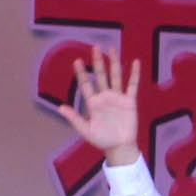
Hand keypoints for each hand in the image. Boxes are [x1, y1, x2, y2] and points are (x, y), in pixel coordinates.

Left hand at [55, 47, 143, 167]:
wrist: (119, 148)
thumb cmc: (102, 140)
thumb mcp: (86, 130)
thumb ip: (74, 118)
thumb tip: (60, 107)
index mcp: (93, 103)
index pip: (86, 84)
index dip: (82, 73)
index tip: (77, 61)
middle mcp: (105, 97)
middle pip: (101, 75)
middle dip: (98, 62)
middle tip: (95, 47)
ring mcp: (117, 98)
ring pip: (115, 76)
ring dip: (114, 63)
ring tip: (112, 49)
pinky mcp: (129, 102)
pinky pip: (132, 85)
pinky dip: (134, 74)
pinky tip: (135, 62)